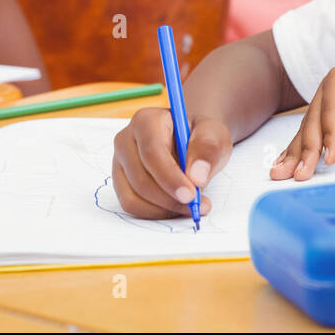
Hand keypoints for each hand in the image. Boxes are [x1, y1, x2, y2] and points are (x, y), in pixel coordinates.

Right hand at [111, 108, 231, 218]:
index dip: (170, 177)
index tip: (191, 194)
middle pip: (141, 179)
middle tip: (196, 205)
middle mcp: (126, 139)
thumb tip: (196, 177)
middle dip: (169, 198)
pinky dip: (155, 213)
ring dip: (163, 209)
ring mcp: (120, 162)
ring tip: (190, 206)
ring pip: (134, 196)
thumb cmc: (200, 136)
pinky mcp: (120, 182)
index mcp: (146, 120)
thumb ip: (208, 149)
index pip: (152, 152)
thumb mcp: (214, 134)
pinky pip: (131, 206)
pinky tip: (175, 208)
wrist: (190, 142)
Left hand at [271, 52, 334, 180]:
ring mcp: (332, 86)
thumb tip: (330, 156)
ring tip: (303, 172)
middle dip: (295, 155)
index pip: (311, 134)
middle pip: (307, 129)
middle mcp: (329, 96)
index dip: (299, 154)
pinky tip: (328, 155)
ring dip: (309, 150)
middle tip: (282, 175)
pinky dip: (330, 136)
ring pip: (315, 122)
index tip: (286, 173)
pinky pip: (331, 113)